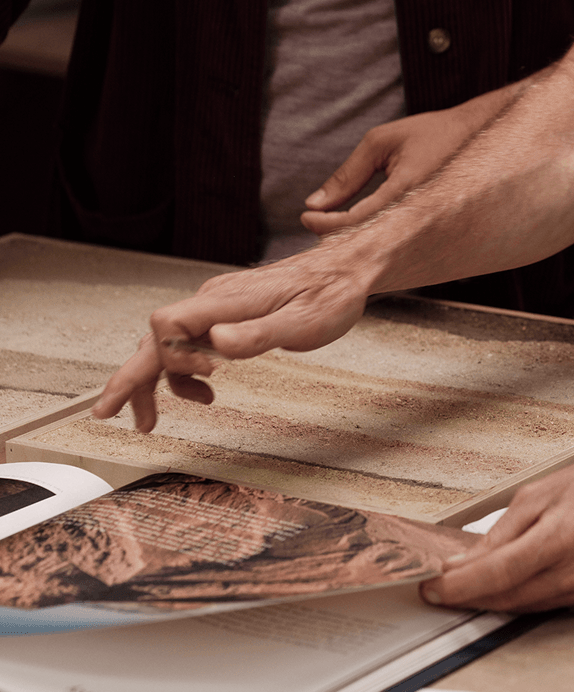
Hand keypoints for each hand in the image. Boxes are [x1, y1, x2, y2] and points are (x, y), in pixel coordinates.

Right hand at [91, 244, 370, 432]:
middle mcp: (213, 300)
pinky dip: (184, 370)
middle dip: (131, 377)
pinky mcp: (226, 313)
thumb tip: (216, 344)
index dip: (173, 355)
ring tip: (150, 420)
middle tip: (110, 413)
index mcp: (226, 300)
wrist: (345, 272)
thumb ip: (258, 335)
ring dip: (155, 381)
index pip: (169, 322)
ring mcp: (217, 306)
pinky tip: (203, 390)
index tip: (210, 378)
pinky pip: (189, 341)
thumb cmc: (330, 295)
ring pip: (168, 342)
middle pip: (156, 337)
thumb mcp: (303, 323)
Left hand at [301, 92, 516, 235]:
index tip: (306, 214)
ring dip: (355, 244)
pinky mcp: (438, 236)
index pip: (356, 222)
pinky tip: (364, 230)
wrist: (483, 137)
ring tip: (337, 224)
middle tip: (318, 222)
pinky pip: (400, 247)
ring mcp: (433, 229)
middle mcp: (424, 216)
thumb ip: (348, 174)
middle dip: (336, 238)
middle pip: (367, 246)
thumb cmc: (432, 134)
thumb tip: (314, 203)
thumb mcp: (382, 142)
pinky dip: (376, 242)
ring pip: (383, 252)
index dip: (324, 224)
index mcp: (410, 189)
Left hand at [420, 444, 573, 615]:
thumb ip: (503, 530)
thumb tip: (467, 560)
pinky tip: (538, 572)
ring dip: (503, 595)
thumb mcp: (543, 490)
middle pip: (511, 598)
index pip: (499, 574)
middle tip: (447, 585)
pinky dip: (537, 593)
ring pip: (531, 606)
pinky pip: (557, 605)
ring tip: (486, 574)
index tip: (433, 589)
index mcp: (565, 534)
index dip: (460, 587)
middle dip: (473, 594)